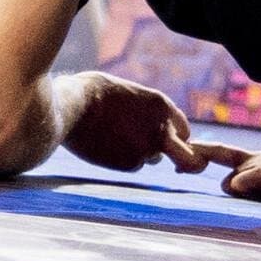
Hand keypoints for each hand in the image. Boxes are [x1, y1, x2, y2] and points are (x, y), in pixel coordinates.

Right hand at [56, 72, 218, 174]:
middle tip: (178, 168)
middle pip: (187, 156)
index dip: (179, 137)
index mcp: (161, 106)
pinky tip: (105, 147)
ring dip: (140, 153)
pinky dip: (122, 160)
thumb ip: (145, 110)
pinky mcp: (130, 164)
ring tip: (114, 139)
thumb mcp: (129, 93)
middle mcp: (161, 129)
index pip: (184, 128)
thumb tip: (145, 122)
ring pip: (151, 158)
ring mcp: (147, 148)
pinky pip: (132, 165)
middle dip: (187, 163)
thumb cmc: (94, 93)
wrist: (73, 107)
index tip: (173, 142)